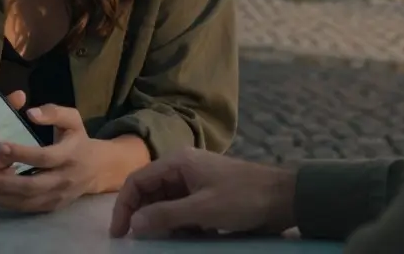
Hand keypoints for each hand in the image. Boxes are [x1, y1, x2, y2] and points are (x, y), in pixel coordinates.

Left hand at [0, 104, 100, 212]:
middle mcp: (64, 179)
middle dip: (5, 180)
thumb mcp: (72, 119)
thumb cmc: (78, 139)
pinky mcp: (50, 207)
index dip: (21, 153)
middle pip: (32, 185)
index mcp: (70, 155)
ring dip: (0, 194)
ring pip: (26, 200)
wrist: (97, 169)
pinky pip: (25, 208)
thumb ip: (53, 113)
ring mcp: (57, 197)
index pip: (43, 157)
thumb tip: (30, 112)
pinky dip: (5, 202)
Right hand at [109, 148, 296, 238]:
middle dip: (141, 215)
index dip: (124, 207)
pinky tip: (183, 237)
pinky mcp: (206, 195)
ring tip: (160, 241)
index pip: (138, 181)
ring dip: (160, 221)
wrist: (283, 197)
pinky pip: (181, 209)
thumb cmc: (243, 197)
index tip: (120, 234)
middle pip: (149, 191)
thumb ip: (166, 215)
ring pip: (165, 202)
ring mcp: (195, 181)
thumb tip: (134, 224)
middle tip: (136, 241)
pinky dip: (177, 223)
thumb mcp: (203, 209)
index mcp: (178, 163)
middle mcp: (183, 168)